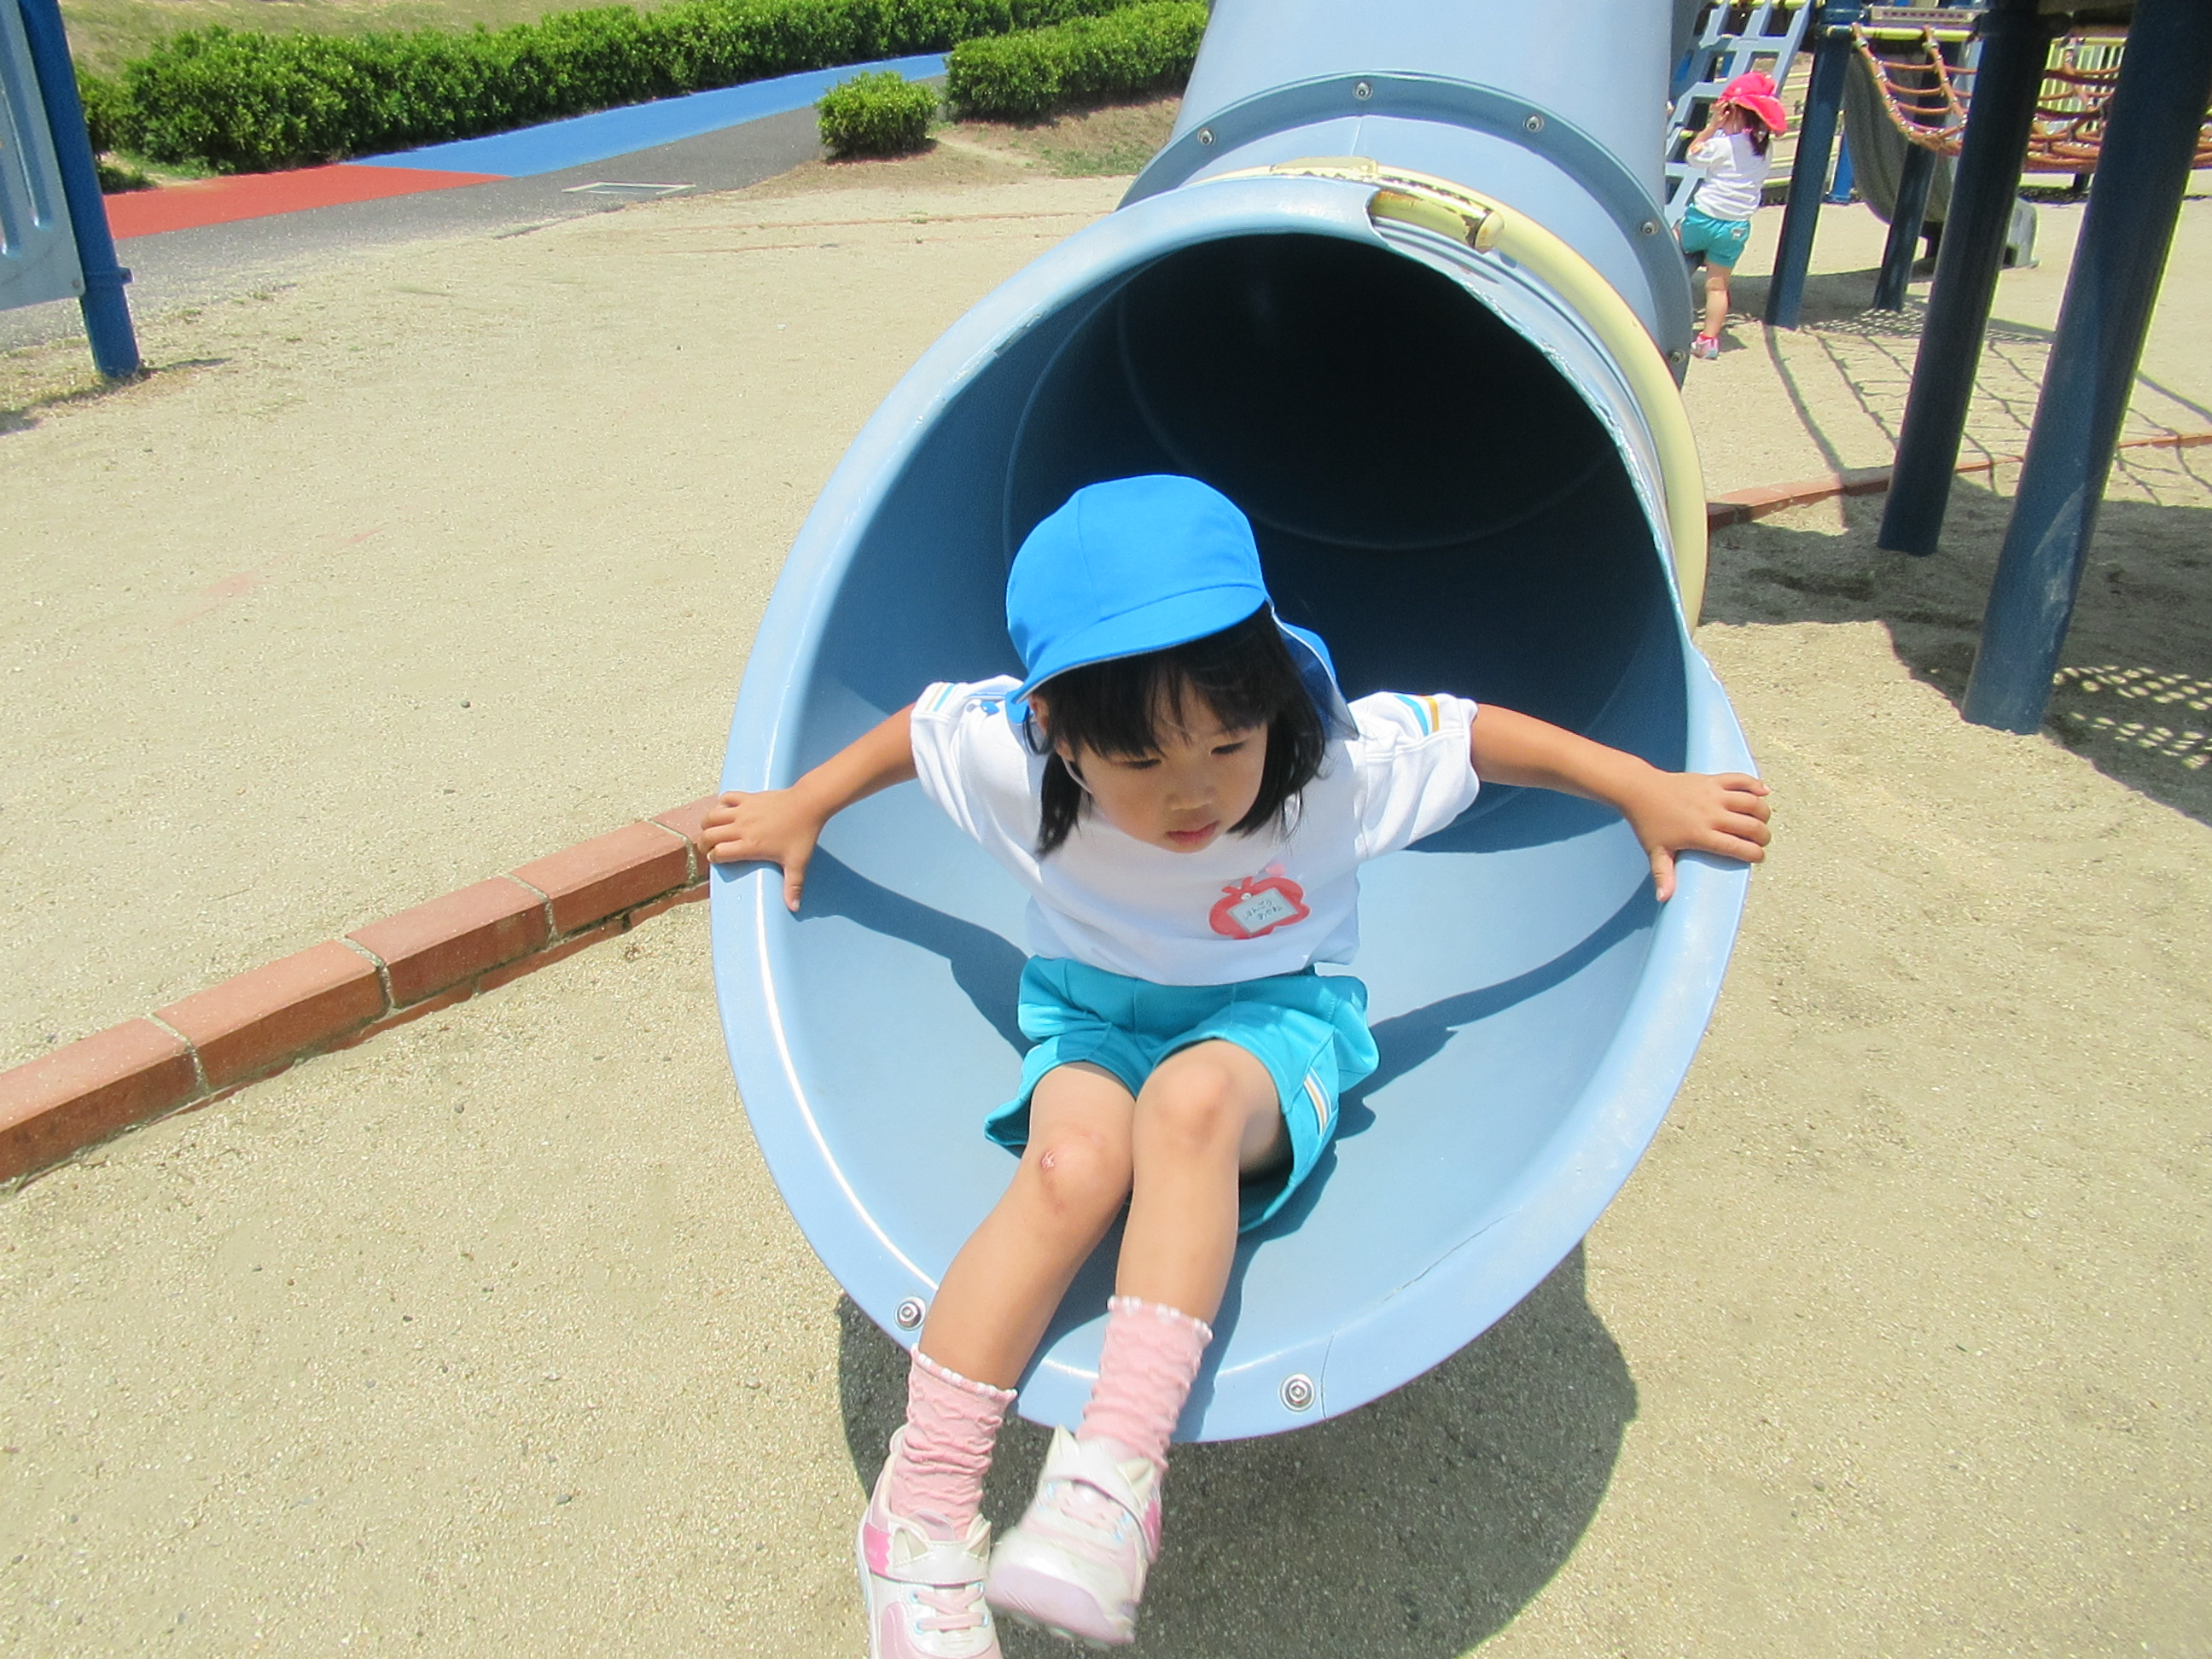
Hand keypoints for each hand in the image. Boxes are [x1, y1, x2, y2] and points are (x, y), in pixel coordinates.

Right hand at [701, 789, 828, 911]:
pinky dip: (720, 804)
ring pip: (712, 816)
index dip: (714, 858)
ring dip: (707, 824)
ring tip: (711, 831)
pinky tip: (725, 811)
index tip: (717, 859)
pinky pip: (726, 798)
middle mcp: (741, 827)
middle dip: (704, 844)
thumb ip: (792, 886)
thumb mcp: (797, 863)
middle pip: (709, 835)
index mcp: (749, 845)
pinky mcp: (748, 797)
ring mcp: (743, 810)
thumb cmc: (802, 834)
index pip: (718, 853)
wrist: (808, 804)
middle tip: (708, 848)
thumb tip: (794, 908)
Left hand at [1616, 771, 1770, 901]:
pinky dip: (1756, 784)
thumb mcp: (1656, 851)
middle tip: (1761, 841)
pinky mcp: (1712, 780)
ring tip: (1762, 821)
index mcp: (1701, 834)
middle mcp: (1712, 814)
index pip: (1739, 847)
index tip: (1758, 858)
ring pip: (1752, 802)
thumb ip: (1664, 875)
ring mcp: (1714, 795)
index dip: (1755, 854)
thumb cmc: (1649, 823)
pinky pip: (1741, 780)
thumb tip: (1664, 899)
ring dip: (1763, 812)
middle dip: (1763, 836)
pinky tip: (1764, 792)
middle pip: (1752, 826)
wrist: (1640, 790)